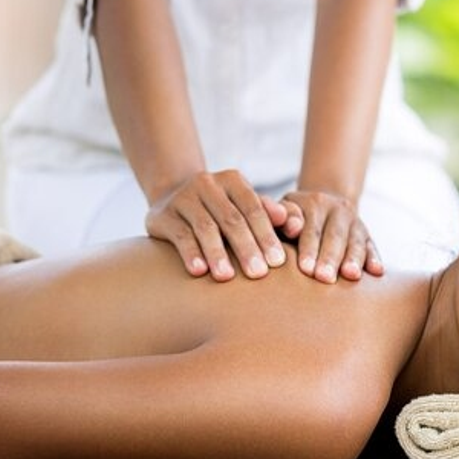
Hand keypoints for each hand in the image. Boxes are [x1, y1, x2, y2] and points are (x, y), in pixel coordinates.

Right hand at [145, 170, 294, 280]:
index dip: (266, 235)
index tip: (278, 262)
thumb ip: (270, 214)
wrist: (173, 198)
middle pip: (232, 219)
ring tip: (227, 277)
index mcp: (232, 180)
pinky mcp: (162, 215)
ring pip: (205, 228)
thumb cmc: (222, 210)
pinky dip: (191, 253)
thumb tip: (295, 223)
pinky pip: (180, 235)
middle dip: (247, 248)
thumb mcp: (245, 207)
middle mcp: (207, 184)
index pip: (253, 208)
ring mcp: (183, 198)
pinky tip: (199, 271)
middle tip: (258, 274)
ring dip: (217, 254)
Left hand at [280, 189, 383, 282]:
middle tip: (325, 278)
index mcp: (314, 202)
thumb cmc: (294, 218)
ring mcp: (355, 222)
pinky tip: (376, 271)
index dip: (309, 248)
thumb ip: (281, 216)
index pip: (311, 227)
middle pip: (335, 235)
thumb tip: (292, 226)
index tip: (305, 268)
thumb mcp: (284, 211)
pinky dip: (374, 258)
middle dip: (330, 258)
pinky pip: (372, 246)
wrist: (324, 205)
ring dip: (354, 259)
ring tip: (351, 276)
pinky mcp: (367, 235)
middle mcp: (337, 209)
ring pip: (356, 241)